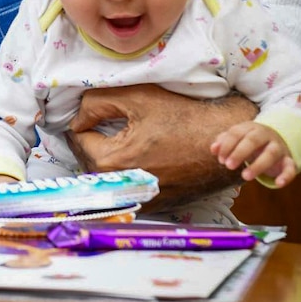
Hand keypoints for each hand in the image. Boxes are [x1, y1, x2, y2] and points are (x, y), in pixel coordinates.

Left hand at [67, 84, 253, 210]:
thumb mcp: (136, 98)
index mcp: (112, 161)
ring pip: (106, 177)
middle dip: (89, 142)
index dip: (81, 123)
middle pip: (88, 162)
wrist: (222, 140)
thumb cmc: (182, 117)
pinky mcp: (154, 204)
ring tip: (110, 137)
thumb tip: (78, 117)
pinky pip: (125, 188)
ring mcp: (139, 199)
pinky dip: (122, 173)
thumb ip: (97, 103)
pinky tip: (131, 156)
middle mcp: (123, 187)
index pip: (78, 141)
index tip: (88, 114)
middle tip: (96, 123)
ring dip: (102, 158)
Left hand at [211, 121, 297, 187]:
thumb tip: (213, 149)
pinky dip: (286, 175)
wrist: (278, 137)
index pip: (236, 133)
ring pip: (271, 153)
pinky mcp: (288, 159)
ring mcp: (278, 147)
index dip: (227, 145)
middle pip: (252, 140)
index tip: (220, 159)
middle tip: (228, 166)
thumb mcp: (237, 138)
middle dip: (239, 152)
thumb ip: (224, 142)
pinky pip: (290, 167)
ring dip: (258, 165)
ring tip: (245, 177)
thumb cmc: (250, 140)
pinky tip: (278, 183)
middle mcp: (265, 135)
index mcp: (249, 128)